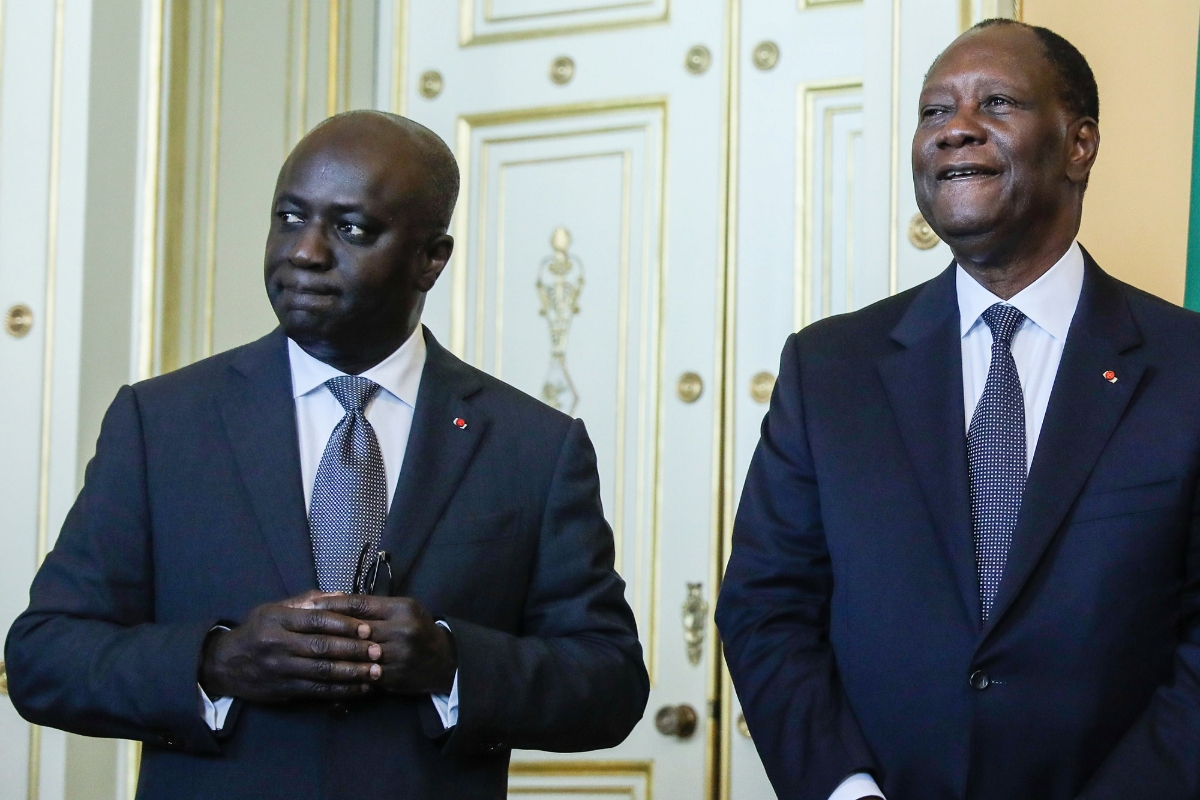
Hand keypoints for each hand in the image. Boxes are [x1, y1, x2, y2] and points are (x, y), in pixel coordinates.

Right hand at [199, 590, 382, 702]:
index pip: (316, 620)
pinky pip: (317, 691)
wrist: (224, 664)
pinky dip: (341, 690)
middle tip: (378, 651)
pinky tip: (360, 688)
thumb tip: (341, 594)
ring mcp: (281, 669)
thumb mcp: (274, 609)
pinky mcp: (284, 690)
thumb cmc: (257, 631)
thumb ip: (307, 601)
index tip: (367, 628)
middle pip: (322, 647)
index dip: (343, 624)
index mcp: (278, 620)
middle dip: (353, 650)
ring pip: (322, 672)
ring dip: (352, 673)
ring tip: (376, 672)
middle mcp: (279, 644)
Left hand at [306, 595, 456, 694]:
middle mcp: (402, 630)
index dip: (332, 604)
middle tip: (300, 628)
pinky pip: (362, 673)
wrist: (443, 661)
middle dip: (326, 629)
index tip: (310, 605)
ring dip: (331, 652)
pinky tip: (326, 669)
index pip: (360, 603)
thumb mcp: (403, 610)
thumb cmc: (417, 629)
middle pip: (354, 628)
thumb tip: (336, 597)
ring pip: (355, 653)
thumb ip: (374, 606)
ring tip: (307, 650)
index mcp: (402, 608)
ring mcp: (398, 655)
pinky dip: (344, 671)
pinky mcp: (394, 676)